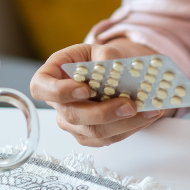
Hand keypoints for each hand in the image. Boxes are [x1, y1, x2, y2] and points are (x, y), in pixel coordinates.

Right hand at [29, 41, 168, 147]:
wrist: (109, 73)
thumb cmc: (97, 60)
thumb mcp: (98, 50)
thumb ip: (104, 56)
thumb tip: (113, 67)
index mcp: (50, 77)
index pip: (41, 88)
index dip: (59, 92)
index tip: (84, 89)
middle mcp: (57, 104)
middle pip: (73, 115)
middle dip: (104, 112)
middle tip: (130, 105)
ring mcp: (72, 123)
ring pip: (94, 132)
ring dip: (124, 123)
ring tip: (148, 110)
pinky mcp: (89, 136)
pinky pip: (108, 139)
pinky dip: (130, 128)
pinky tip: (146, 117)